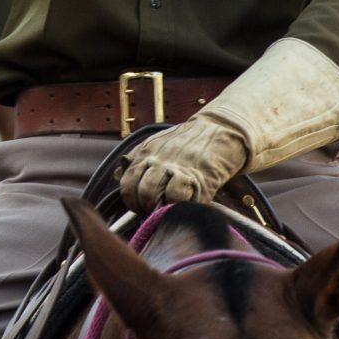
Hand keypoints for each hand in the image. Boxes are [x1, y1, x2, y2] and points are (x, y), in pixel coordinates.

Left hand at [119, 117, 252, 210]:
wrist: (221, 127)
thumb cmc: (188, 140)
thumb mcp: (157, 143)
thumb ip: (138, 157)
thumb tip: (118, 174)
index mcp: (147, 153)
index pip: (127, 183)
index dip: (131, 200)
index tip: (139, 206)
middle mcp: (160, 161)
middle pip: (142, 193)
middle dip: (146, 208)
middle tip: (154, 211)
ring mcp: (180, 169)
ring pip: (158, 197)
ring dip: (161, 209)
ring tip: (168, 209)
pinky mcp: (201, 179)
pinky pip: (182, 199)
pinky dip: (182, 206)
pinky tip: (186, 205)